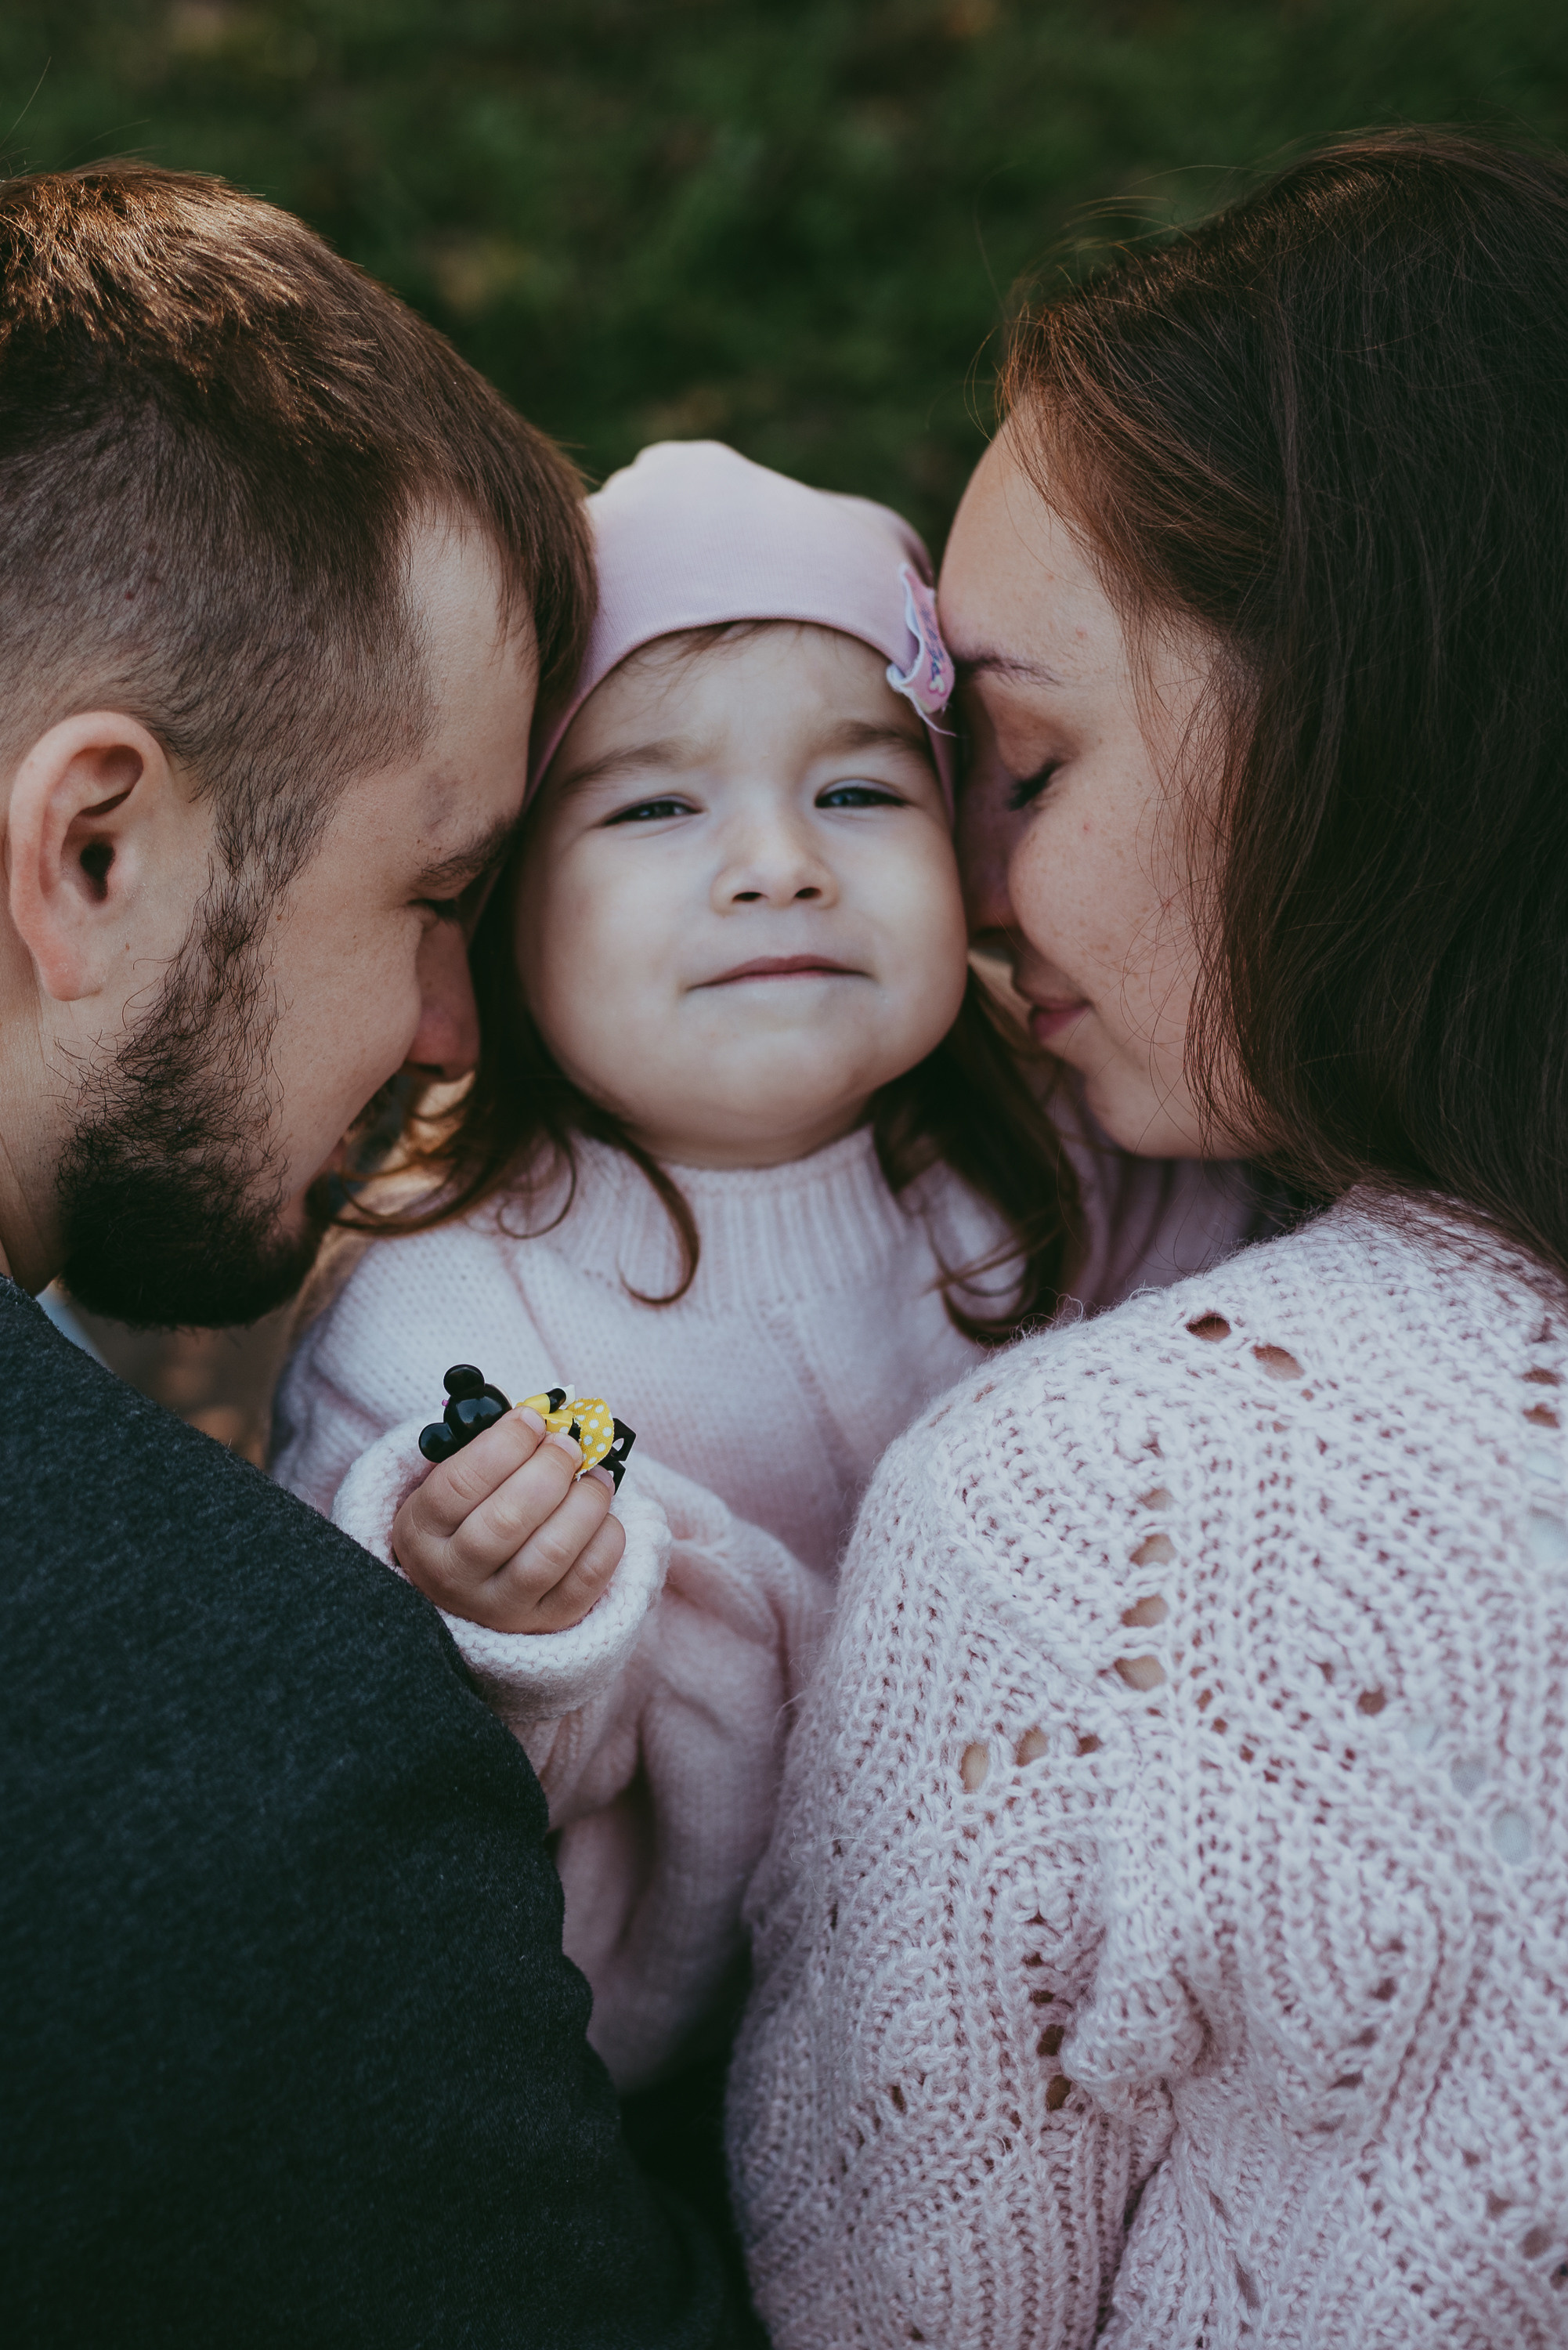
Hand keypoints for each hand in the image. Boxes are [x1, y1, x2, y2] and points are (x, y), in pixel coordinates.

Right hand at [392, 1407, 624, 1633]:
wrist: (468, 1594)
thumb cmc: (466, 1519)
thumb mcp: (450, 1484)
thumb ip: (488, 1449)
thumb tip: (543, 1417)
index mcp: (421, 1533)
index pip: (458, 1484)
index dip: (503, 1444)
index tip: (532, 1420)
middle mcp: (455, 1577)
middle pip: (507, 1519)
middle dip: (549, 1469)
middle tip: (569, 1445)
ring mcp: (501, 1607)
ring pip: (551, 1551)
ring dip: (585, 1501)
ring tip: (594, 1477)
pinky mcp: (546, 1623)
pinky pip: (587, 1578)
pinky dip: (606, 1537)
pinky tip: (602, 1515)